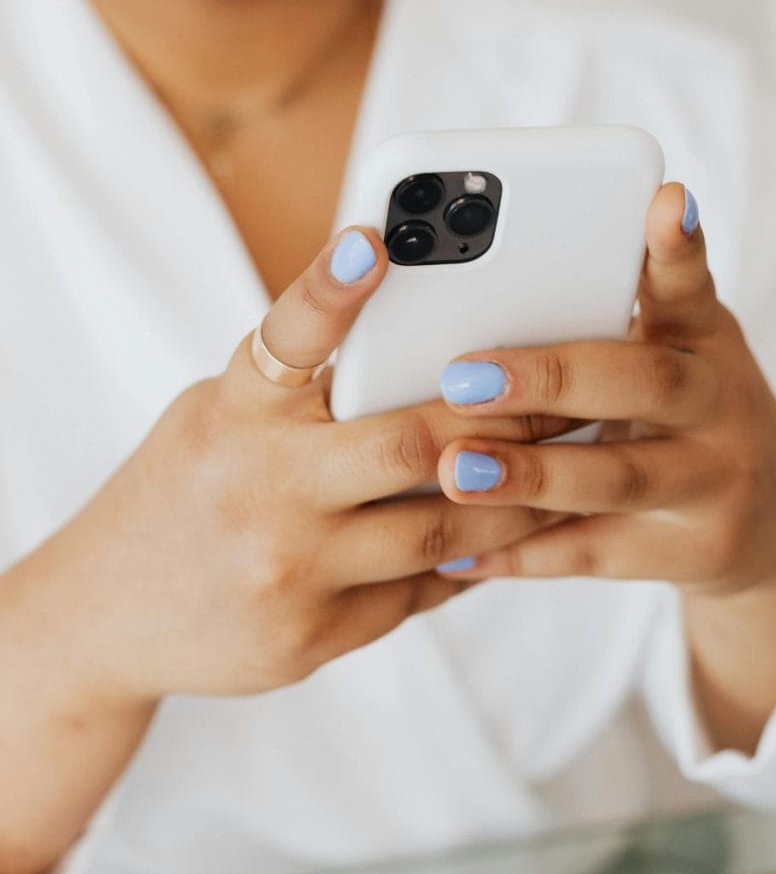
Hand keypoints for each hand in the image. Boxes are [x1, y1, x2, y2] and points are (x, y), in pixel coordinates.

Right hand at [13, 227, 563, 703]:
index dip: (331, 286)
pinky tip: (512, 536)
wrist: (109, 615)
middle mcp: (261, 489)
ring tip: (568, 471)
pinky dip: (475, 558)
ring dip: (518, 499)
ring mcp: (290, 571)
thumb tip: (420, 356)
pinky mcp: (314, 635)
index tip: (377, 238)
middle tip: (568, 395)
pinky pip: (422, 590)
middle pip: (410, 444)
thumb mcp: (223, 419)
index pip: (286, 338)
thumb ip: (304, 394)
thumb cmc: (184, 492)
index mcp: (234, 415)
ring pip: (441, 529)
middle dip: (505, 419)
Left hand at [432, 183, 775, 748]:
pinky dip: (522, 555)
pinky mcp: (692, 552)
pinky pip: (595, 554)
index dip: (677, 247)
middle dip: (551, 378)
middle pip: (641, 383)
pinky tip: (459, 553)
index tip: (664, 200)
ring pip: (616, 477)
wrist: (774, 523)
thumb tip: (492, 289)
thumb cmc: (695, 415)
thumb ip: (618, 318)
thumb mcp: (681, 354)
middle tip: (464, 377)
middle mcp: (719, 405)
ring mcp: (714, 484)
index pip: (690, 285)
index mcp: (706, 341)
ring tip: (454, 471)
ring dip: (531, 476)